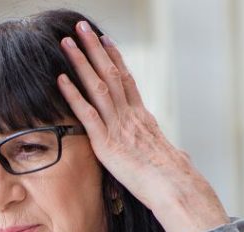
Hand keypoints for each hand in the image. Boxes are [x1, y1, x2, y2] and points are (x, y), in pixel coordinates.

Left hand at [56, 21, 228, 231]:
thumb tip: (182, 157)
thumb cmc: (178, 182)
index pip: (127, 81)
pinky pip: (87, 114)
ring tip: (67, 42)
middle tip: (81, 28)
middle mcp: (131, 116)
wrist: (178, 191)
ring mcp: (119, 127)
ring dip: (80, 62)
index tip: (104, 41)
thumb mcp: (175, 161)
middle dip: (94, 49)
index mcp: (144, 119)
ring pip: (98, 86)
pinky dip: (73, 95)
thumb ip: (172, 154)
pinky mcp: (107, 144)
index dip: (114, 59)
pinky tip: (61, 80)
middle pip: (111, 74)